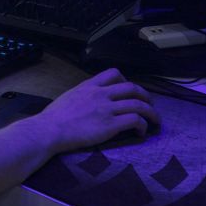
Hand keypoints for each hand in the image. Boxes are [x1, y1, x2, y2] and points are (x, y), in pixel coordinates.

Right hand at [37, 68, 160, 152]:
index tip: (129, 90)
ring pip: (138, 104)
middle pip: (132, 88)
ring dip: (151, 112)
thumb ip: (82, 95)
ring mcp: (107, 109)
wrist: (50, 129)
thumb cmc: (54, 117)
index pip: (114, 73)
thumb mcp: (69, 96)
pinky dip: (143, 125)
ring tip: (154, 120)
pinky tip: (142, 132)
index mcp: (89, 86)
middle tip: (149, 104)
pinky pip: (135, 120)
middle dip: (145, 96)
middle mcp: (101, 94)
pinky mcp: (111, 125)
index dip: (126, 81)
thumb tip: (88, 101)